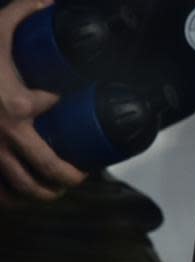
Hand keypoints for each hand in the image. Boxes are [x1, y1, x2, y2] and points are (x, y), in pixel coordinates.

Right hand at [0, 0, 85, 207]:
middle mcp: (5, 136)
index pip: (53, 107)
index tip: (72, 107)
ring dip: (44, 193)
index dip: (63, 105)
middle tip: (80, 176)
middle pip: (48, 167)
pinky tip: (19, 199)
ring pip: (23, 186)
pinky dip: (9, 200)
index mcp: (17, 106)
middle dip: (70, 177)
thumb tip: (50, 2)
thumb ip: (19, 14)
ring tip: (55, 190)